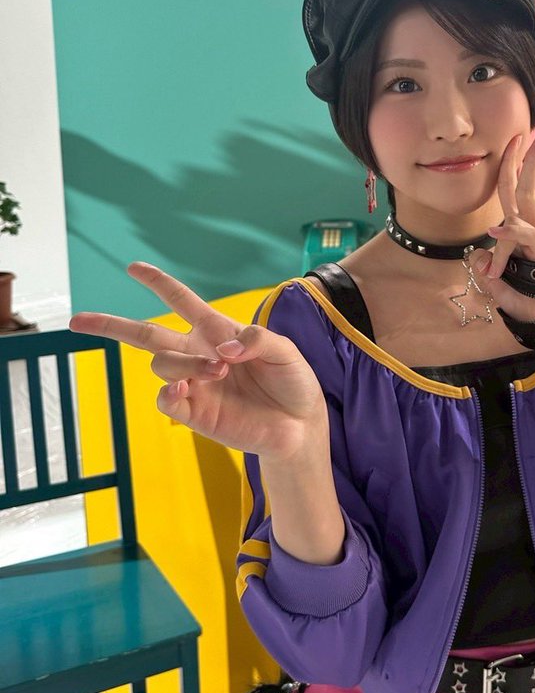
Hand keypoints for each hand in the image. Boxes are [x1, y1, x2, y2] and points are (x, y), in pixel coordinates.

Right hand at [69, 263, 326, 462]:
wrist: (299, 424)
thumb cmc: (292, 381)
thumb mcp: (285, 351)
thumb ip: (257, 341)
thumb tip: (224, 350)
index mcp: (217, 331)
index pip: (181, 302)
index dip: (158, 284)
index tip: (133, 267)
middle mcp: (198, 354)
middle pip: (146, 335)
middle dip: (111, 326)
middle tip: (77, 321)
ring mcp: (194, 384)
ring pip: (161, 364)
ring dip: (184, 363)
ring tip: (218, 371)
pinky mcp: (194, 413)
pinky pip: (165, 399)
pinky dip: (168, 391)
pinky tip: (183, 389)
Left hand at [469, 132, 534, 324]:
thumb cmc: (523, 298)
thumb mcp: (496, 280)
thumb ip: (487, 265)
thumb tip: (477, 256)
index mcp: (521, 228)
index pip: (515, 191)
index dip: (511, 165)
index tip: (514, 140)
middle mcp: (531, 226)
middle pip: (525, 184)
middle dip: (527, 157)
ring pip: (527, 198)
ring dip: (527, 169)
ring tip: (526, 146)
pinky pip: (523, 237)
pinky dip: (510, 233)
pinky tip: (495, 229)